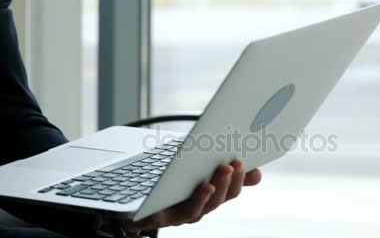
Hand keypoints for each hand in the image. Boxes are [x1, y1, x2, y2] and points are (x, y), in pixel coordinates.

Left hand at [122, 160, 261, 233]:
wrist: (123, 200)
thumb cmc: (159, 182)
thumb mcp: (189, 166)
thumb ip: (216, 166)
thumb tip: (253, 169)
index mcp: (205, 195)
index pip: (230, 190)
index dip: (243, 179)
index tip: (256, 167)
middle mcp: (194, 208)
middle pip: (219, 200)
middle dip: (230, 182)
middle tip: (235, 162)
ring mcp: (176, 216)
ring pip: (200, 209)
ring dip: (213, 192)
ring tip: (220, 174)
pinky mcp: (155, 218)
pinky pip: (174, 214)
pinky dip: (190, 201)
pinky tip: (199, 187)